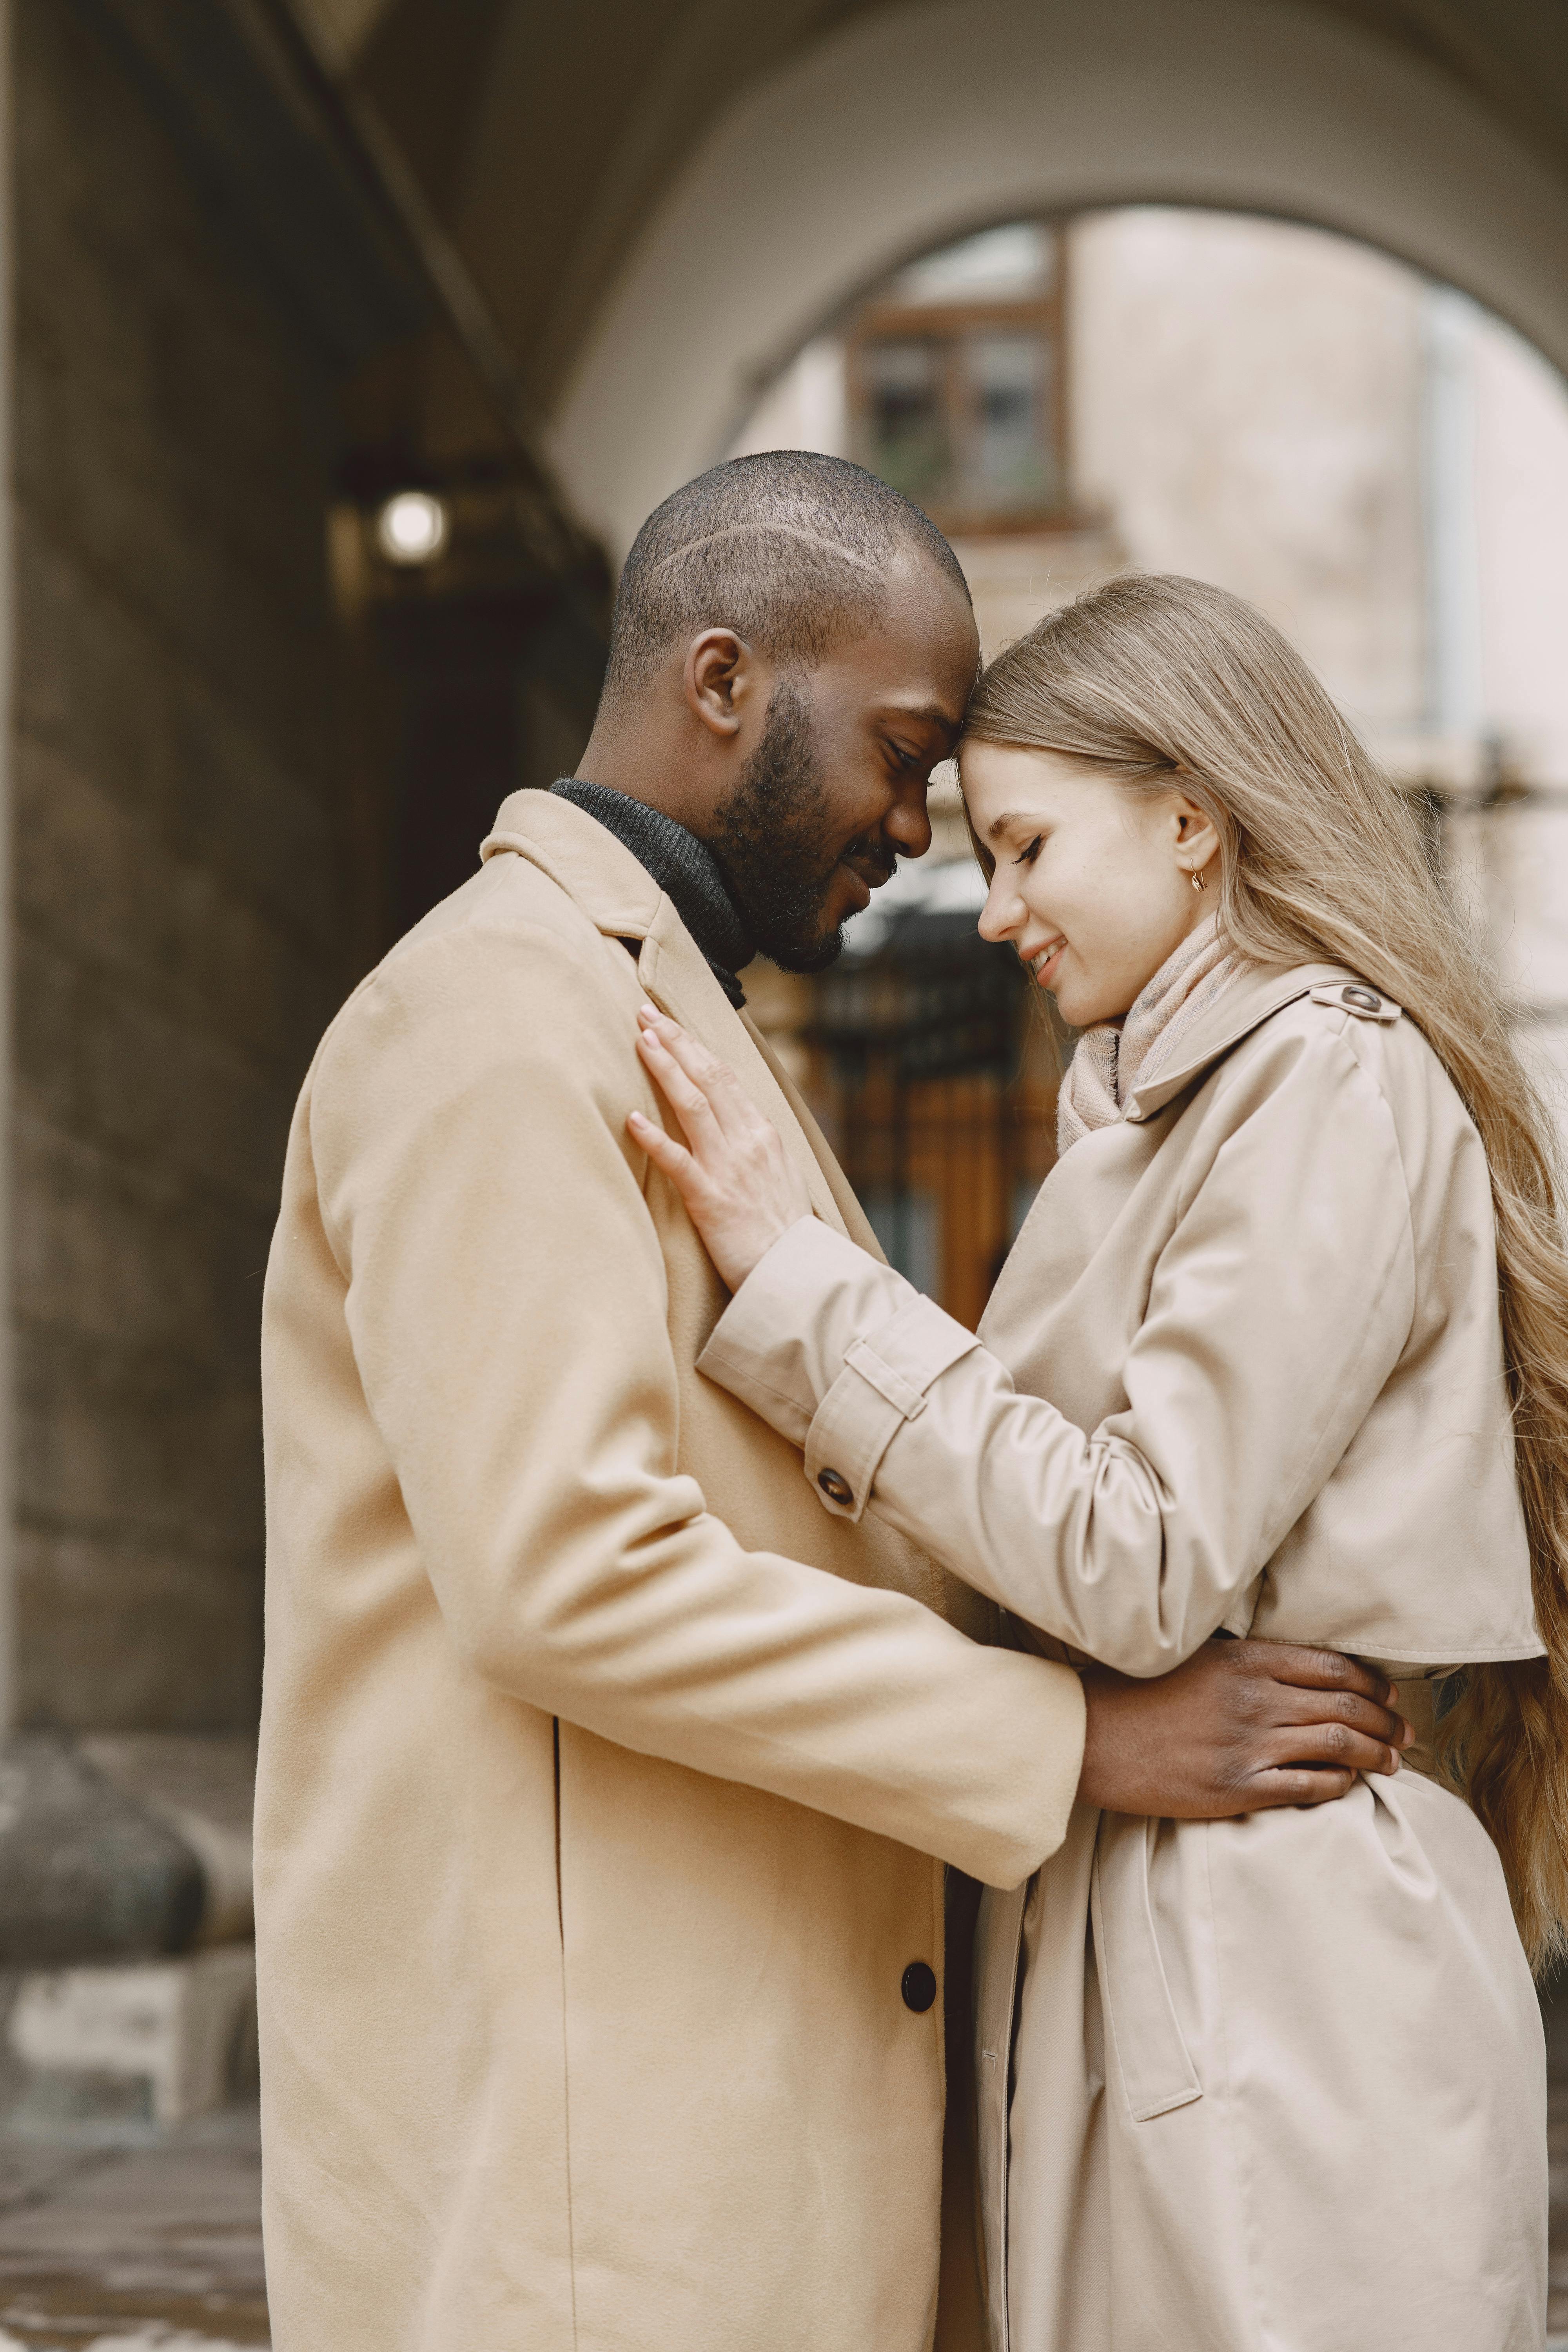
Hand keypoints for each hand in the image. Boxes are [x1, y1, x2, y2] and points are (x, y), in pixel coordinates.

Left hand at [628, 1005, 813, 1289]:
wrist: (796, 1273)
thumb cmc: (782, 1230)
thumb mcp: (778, 1175)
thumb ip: (754, 1145)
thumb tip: (732, 1123)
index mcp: (763, 1133)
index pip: (725, 1077)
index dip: (694, 1046)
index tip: (669, 1024)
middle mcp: (748, 1141)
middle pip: (709, 1078)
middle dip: (676, 1042)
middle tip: (645, 1013)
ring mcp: (729, 1168)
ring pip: (694, 1106)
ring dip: (666, 1069)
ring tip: (641, 1041)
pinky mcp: (711, 1199)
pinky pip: (679, 1162)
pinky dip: (655, 1138)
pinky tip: (632, 1118)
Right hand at [1077, 1638, 1412, 1815]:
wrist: (1090, 1738)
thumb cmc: (1138, 1693)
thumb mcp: (1196, 1658)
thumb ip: (1249, 1661)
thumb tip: (1301, 1669)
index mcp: (1245, 1661)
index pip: (1332, 1666)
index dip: (1371, 1681)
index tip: (1388, 1694)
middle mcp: (1254, 1700)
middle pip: (1345, 1706)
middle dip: (1386, 1721)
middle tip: (1406, 1732)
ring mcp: (1247, 1746)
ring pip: (1336, 1746)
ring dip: (1375, 1754)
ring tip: (1392, 1761)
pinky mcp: (1236, 1789)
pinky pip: (1307, 1786)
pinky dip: (1339, 1783)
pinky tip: (1349, 1782)